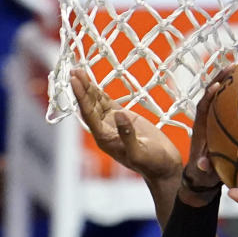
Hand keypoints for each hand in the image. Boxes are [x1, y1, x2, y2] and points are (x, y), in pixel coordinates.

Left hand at [71, 67, 182, 183]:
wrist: (163, 166)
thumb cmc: (152, 163)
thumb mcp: (139, 152)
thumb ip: (128, 135)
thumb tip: (118, 115)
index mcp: (104, 139)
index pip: (89, 114)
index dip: (81, 97)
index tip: (75, 80)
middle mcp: (104, 130)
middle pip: (89, 106)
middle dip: (81, 88)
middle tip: (74, 69)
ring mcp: (112, 123)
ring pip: (96, 102)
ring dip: (88, 87)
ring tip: (79, 70)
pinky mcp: (121, 117)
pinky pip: (106, 102)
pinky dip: (98, 91)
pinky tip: (91, 81)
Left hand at [178, 72, 230, 200]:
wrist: (201, 176)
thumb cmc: (203, 175)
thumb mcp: (204, 173)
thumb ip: (204, 168)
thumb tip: (203, 164)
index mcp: (200, 129)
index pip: (203, 107)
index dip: (209, 96)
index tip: (217, 86)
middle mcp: (205, 120)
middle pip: (211, 94)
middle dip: (220, 79)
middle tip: (232, 66)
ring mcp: (212, 120)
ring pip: (220, 96)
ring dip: (229, 81)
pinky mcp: (220, 122)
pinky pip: (229, 105)